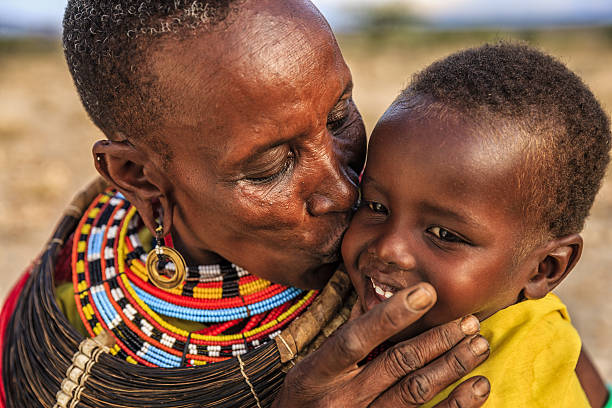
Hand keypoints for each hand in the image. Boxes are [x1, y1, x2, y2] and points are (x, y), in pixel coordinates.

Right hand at [272, 283, 489, 406]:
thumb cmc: (304, 398)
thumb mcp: (310, 367)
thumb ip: (344, 341)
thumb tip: (380, 301)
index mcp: (318, 373)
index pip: (356, 339)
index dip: (391, 316)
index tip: (426, 293)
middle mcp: (341, 399)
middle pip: (396, 364)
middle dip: (438, 340)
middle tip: (469, 321)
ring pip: (416, 392)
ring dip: (452, 366)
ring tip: (479, 345)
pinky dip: (456, 406)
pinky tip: (477, 388)